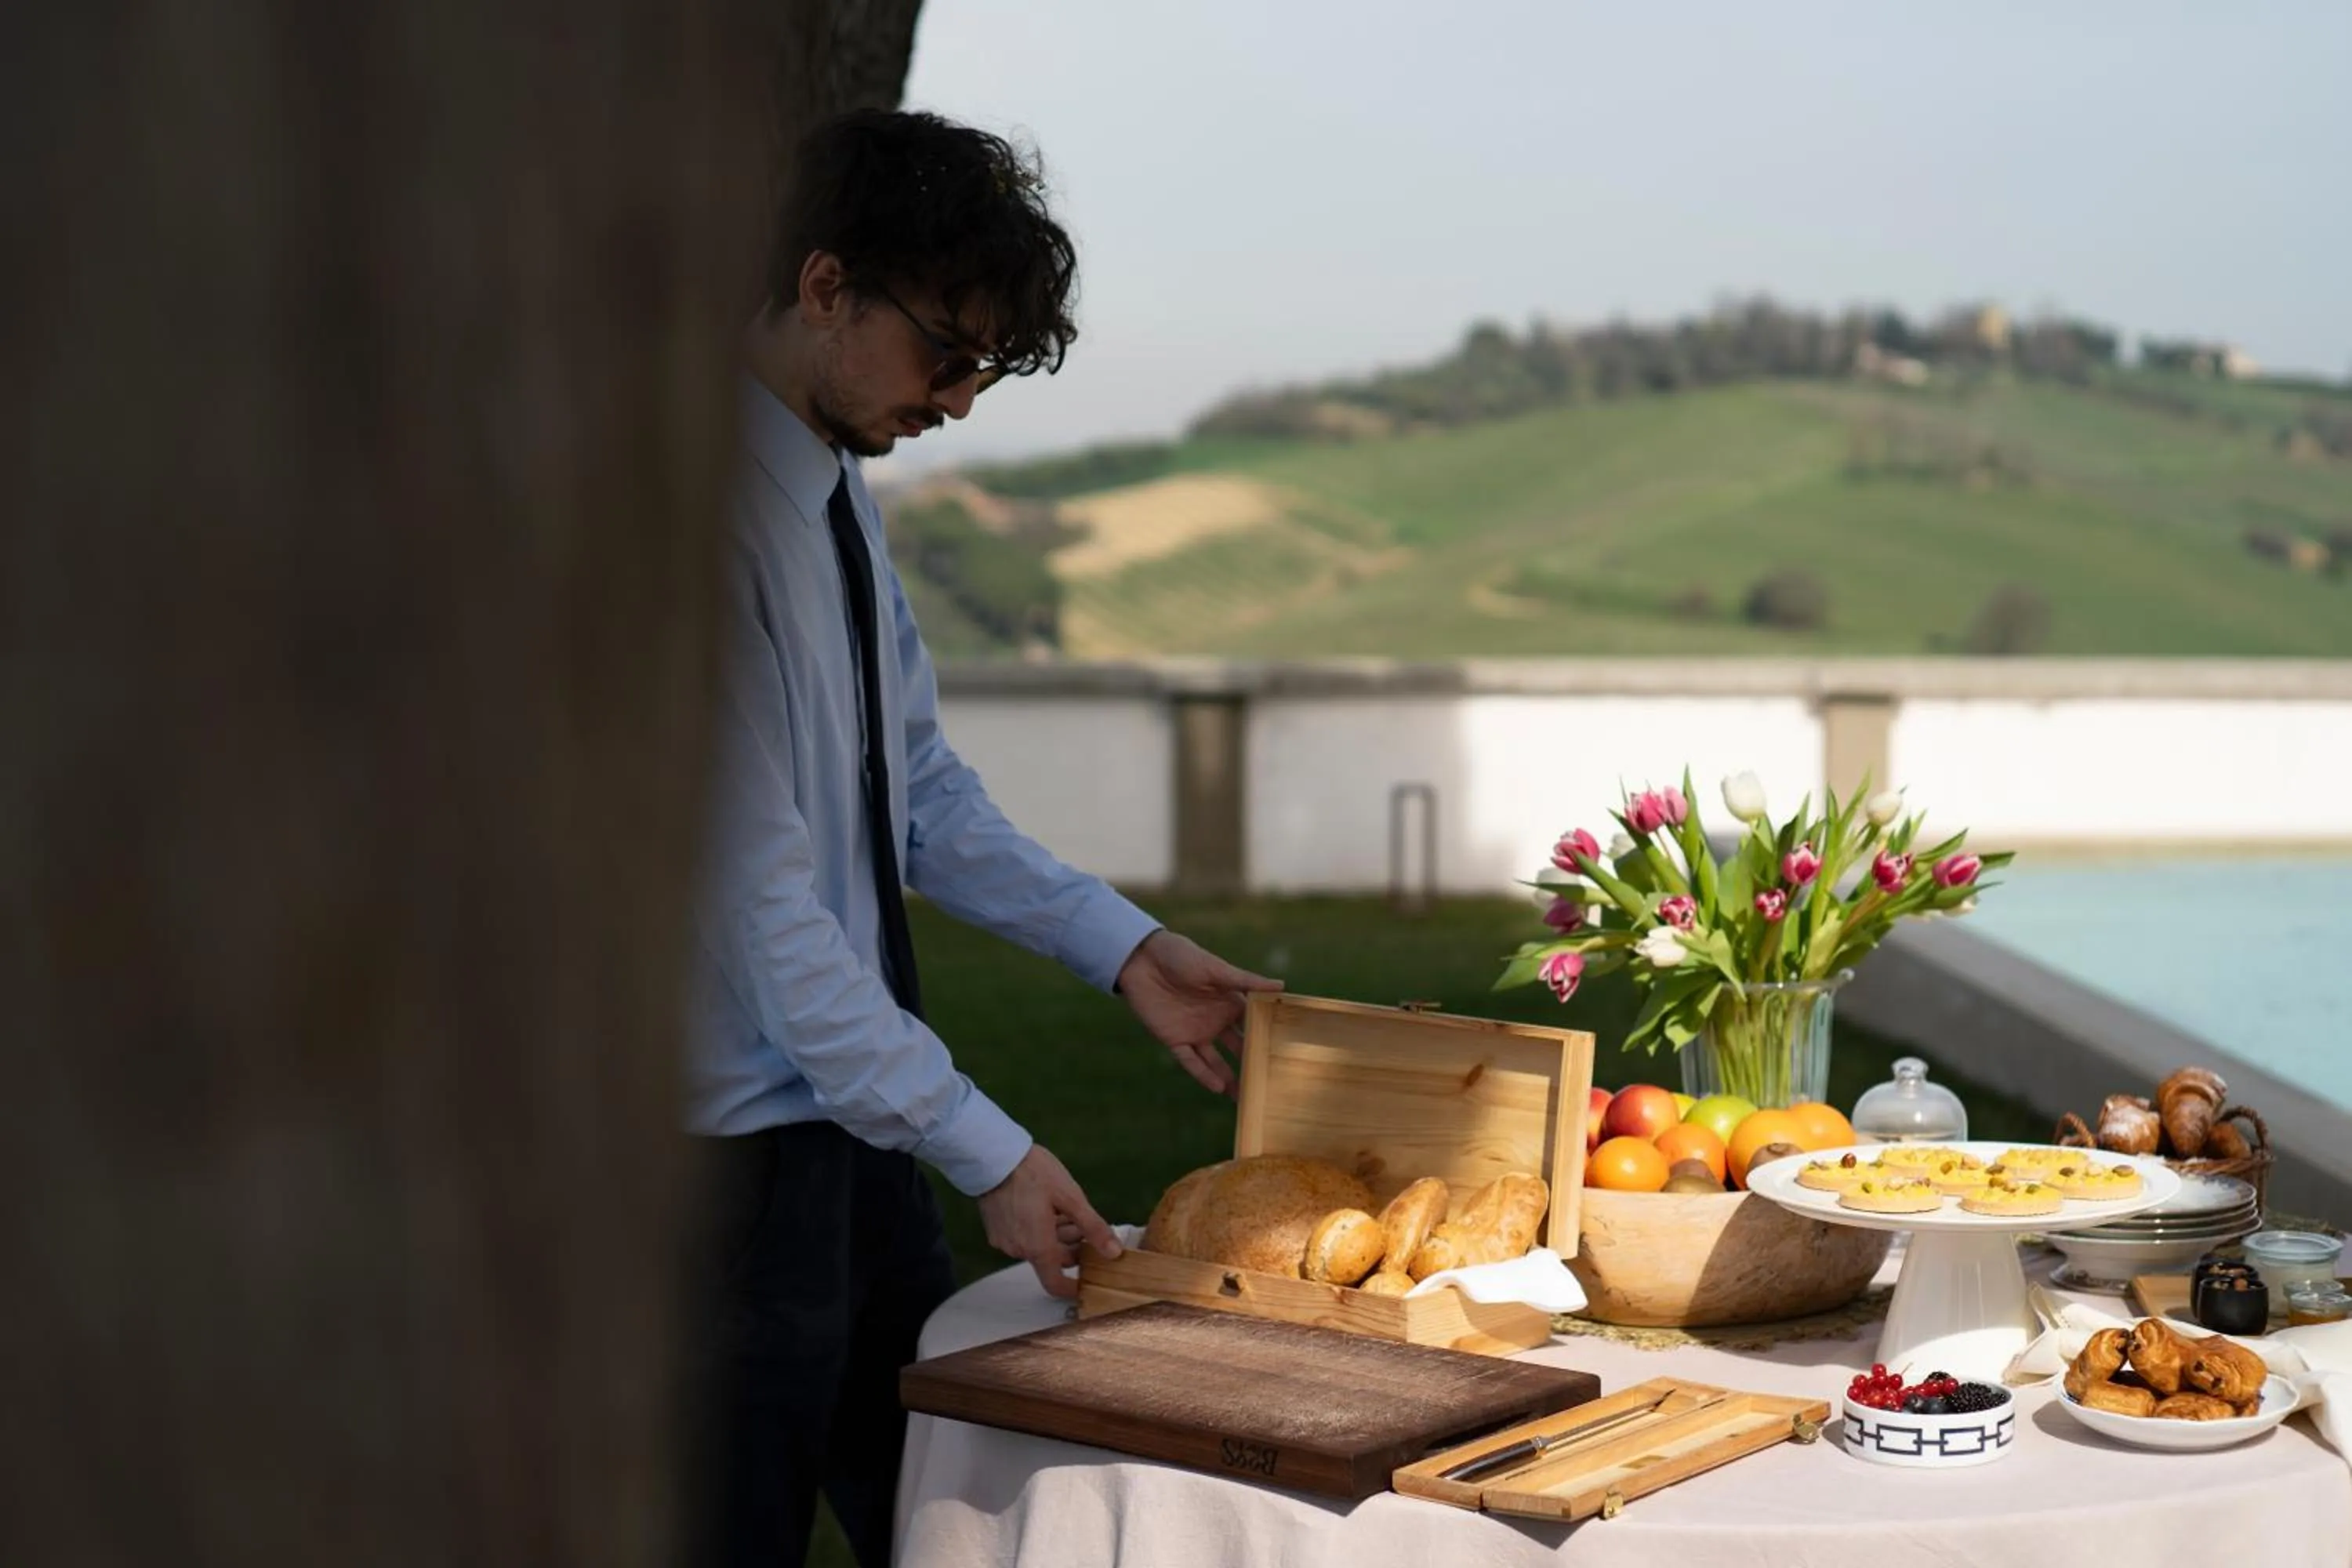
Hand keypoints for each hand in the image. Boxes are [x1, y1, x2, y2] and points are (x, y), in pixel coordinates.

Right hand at [975, 1144, 1121, 1299]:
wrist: (992, 1155)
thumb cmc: (1033, 1173)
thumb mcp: (1070, 1197)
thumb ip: (1093, 1228)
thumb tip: (1114, 1253)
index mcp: (1037, 1247)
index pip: (1056, 1284)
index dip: (1073, 1287)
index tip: (1089, 1278)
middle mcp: (1018, 1249)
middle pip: (1052, 1260)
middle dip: (1072, 1246)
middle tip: (1084, 1223)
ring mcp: (1004, 1240)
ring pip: (1038, 1246)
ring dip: (1056, 1235)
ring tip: (1065, 1209)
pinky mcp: (996, 1229)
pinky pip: (1023, 1237)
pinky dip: (1038, 1229)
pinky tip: (1045, 1206)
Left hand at [1115, 929, 1281, 1097]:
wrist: (1141, 959)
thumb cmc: (1181, 956)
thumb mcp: (1215, 969)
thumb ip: (1245, 982)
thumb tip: (1281, 986)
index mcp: (1229, 1002)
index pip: (1254, 1025)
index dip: (1268, 1039)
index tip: (1287, 1057)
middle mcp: (1215, 1021)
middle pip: (1238, 1048)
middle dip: (1251, 1065)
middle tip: (1269, 1085)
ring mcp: (1195, 1032)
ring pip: (1215, 1061)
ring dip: (1229, 1078)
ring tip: (1244, 1097)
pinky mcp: (1174, 1040)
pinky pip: (1191, 1062)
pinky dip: (1203, 1074)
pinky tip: (1218, 1088)